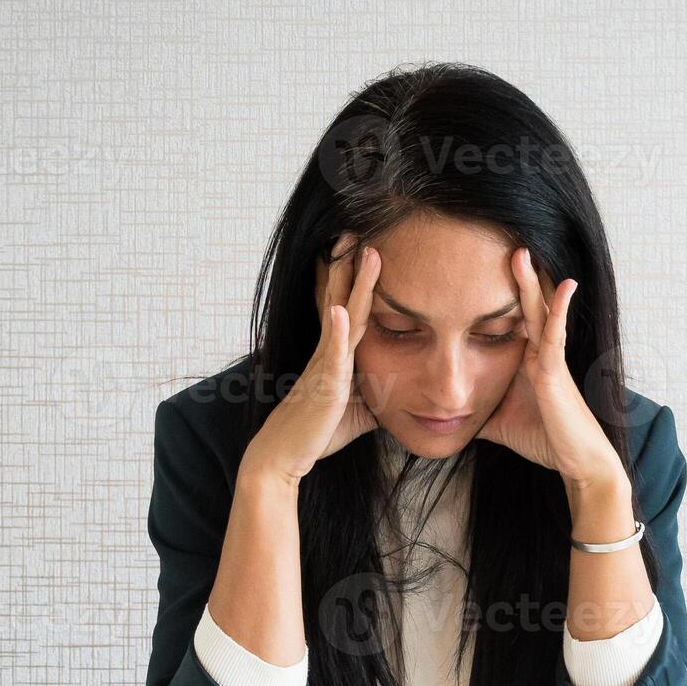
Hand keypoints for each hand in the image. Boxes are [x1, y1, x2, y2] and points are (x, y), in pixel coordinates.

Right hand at [241, 232, 381, 487]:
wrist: (283, 457)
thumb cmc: (316, 433)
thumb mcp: (357, 412)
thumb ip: (376, 395)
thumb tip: (403, 394)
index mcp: (336, 355)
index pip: (351, 308)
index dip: (358, 279)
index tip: (366, 247)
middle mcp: (328, 352)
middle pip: (342, 298)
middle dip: (351, 264)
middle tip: (358, 228)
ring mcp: (324, 365)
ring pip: (340, 315)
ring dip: (350, 283)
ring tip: (359, 251)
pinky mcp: (324, 385)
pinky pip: (331, 354)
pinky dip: (338, 331)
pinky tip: (341, 310)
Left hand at [474, 247, 625, 492]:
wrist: (577, 462)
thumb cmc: (544, 439)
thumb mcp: (497, 421)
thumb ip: (476, 412)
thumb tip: (445, 413)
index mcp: (525, 361)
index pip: (509, 320)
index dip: (498, 295)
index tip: (479, 269)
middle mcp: (538, 354)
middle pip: (524, 307)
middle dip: (514, 278)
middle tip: (502, 244)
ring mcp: (550, 360)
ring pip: (539, 313)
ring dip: (531, 283)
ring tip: (523, 252)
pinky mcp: (557, 373)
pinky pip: (556, 336)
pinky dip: (559, 310)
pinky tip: (565, 285)